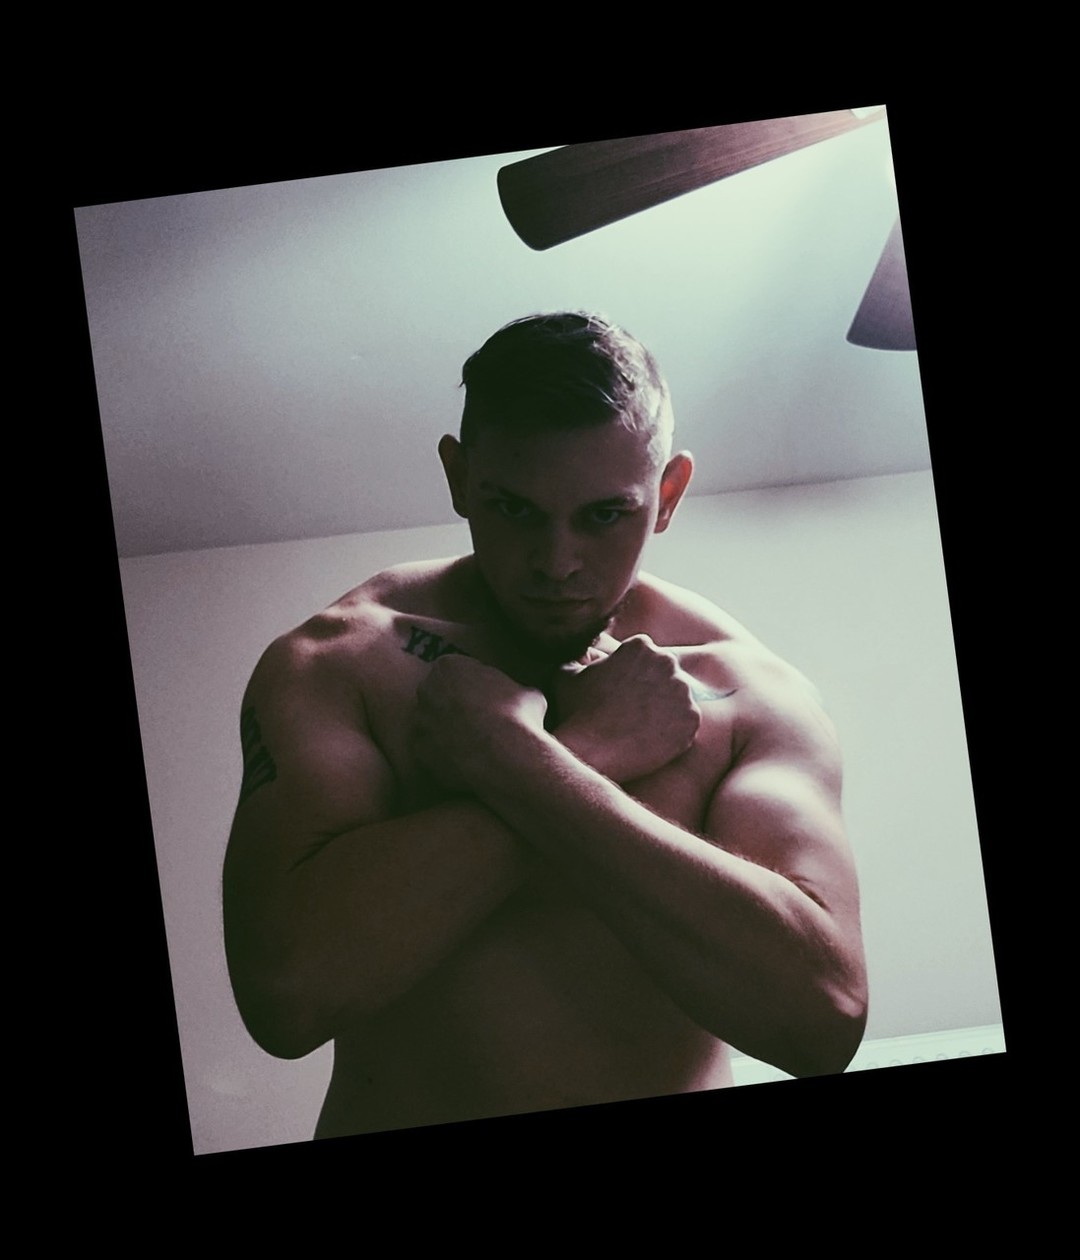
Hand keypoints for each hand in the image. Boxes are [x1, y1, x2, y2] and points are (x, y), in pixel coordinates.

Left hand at [412, 656, 547, 792]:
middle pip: (439, 695)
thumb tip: (523, 696)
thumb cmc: (519, 718)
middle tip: (478, 720)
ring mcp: (419, 721)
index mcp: (448, 666)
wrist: (507, 756)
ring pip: (432, 723)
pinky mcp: (419, 751)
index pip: (458, 671)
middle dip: (454, 705)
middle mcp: (426, 689)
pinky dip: (444, 755)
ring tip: (473, 743)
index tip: (488, 697)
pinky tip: (466, 761)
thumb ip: (513, 689)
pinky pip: (431, 751)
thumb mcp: (528, 692)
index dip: (474, 684)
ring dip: (447, 731)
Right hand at [549, 635, 700, 782]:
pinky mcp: (692, 720)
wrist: (591, 751)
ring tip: (642, 728)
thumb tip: (586, 655)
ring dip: (665, 710)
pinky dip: (674, 733)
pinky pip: (687, 724)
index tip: (624, 690)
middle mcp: (667, 663)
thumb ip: (580, 658)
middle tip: (634, 710)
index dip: (634, 673)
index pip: (645, 655)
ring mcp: (683, 692)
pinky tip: (652, 741)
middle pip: (666, 674)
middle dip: (654, 688)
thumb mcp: (566, 674)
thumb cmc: (575, 712)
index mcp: (641, 646)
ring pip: (678, 699)